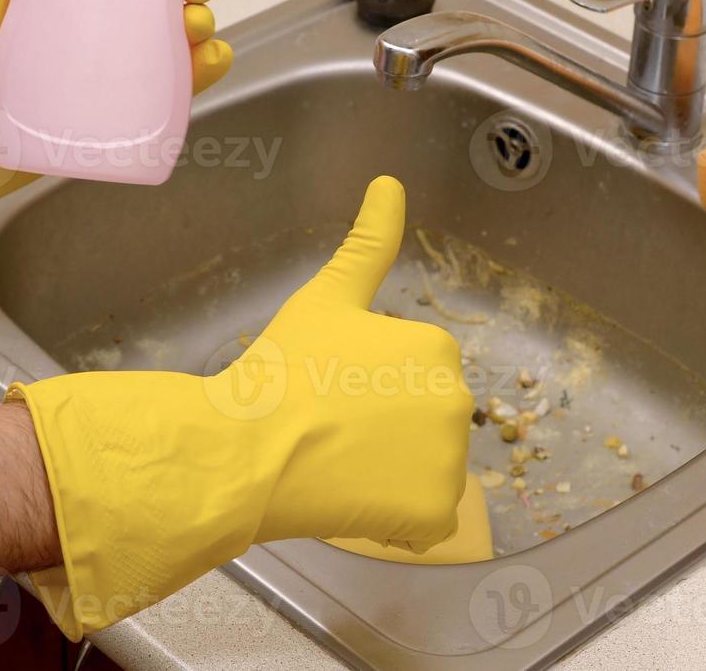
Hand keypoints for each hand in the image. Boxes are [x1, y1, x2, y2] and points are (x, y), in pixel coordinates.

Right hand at [11, 177, 472, 639]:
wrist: (248, 449)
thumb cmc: (281, 370)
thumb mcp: (326, 296)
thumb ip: (369, 241)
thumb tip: (390, 181)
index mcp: (435, 348)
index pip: (414, 379)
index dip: (370, 391)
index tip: (332, 394)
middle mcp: (456, 402)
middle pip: (425, 427)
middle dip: (387, 434)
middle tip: (332, 433)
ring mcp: (448, 463)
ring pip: (426, 474)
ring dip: (391, 478)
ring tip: (337, 468)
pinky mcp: (433, 514)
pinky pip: (424, 524)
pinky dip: (396, 522)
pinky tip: (354, 503)